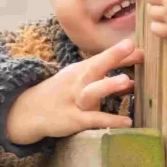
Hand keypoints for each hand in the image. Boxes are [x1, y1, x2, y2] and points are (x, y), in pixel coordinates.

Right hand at [5, 39, 143, 144]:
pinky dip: (110, 121)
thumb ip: (106, 80)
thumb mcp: (80, 82)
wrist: (28, 111)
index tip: (138, 45)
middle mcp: (77, 82)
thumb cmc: (61, 94)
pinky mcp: (74, 120)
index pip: (101, 58)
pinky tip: (127, 122)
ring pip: (91, 91)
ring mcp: (75, 100)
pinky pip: (93, 119)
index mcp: (80, 70)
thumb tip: (133, 79)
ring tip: (127, 81)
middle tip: (130, 46)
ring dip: (108, 85)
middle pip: (94, 66)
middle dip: (112, 56)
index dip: (119, 52)